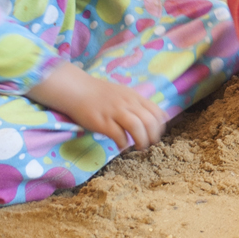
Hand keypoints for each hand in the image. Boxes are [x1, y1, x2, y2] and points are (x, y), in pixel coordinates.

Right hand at [29, 62, 166, 150]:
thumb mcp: (124, 94)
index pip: (156, 112)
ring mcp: (115, 112)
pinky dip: (123, 143)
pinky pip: (118, 134)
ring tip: (139, 147)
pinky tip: (122, 146)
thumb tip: (154, 118)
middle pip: (149, 121)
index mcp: (135, 97)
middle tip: (150, 144)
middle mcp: (127, 103)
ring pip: (137, 127)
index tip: (156, 135)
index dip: (160, 126)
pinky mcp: (102, 122)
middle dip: (153, 136)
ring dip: (141, 141)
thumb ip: (138, 104)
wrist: (78, 90)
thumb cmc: (101, 94)